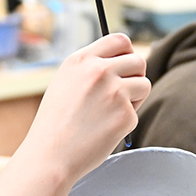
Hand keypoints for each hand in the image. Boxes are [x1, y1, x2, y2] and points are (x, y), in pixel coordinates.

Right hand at [25, 34, 149, 184]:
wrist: (50, 155)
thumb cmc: (55, 123)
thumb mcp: (64, 83)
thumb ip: (90, 69)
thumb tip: (121, 61)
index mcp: (81, 60)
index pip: (119, 40)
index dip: (127, 52)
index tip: (126, 65)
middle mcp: (99, 71)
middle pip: (138, 60)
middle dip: (136, 75)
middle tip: (124, 92)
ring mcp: (114, 92)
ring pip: (144, 84)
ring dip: (135, 97)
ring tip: (111, 112)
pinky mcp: (125, 115)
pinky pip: (136, 112)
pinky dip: (125, 121)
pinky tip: (104, 130)